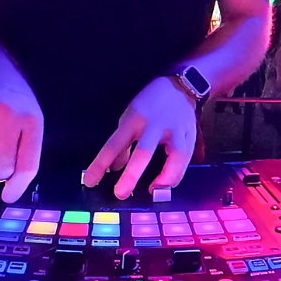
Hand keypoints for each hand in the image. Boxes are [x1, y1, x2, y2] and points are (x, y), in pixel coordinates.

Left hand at [83, 77, 196, 199]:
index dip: (101, 164)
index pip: (114, 144)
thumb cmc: (149, 104)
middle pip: (143, 152)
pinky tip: (167, 185)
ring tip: (154, 193)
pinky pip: (185, 158)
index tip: (90, 182)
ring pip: (174, 156)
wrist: (179, 86)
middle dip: (131, 175)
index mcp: (134, 119)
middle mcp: (154, 125)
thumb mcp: (130, 117)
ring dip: (165, 178)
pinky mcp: (190, 135)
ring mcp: (175, 130)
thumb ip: (123, 143)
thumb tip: (114, 168)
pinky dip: (177, 174)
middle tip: (120, 194)